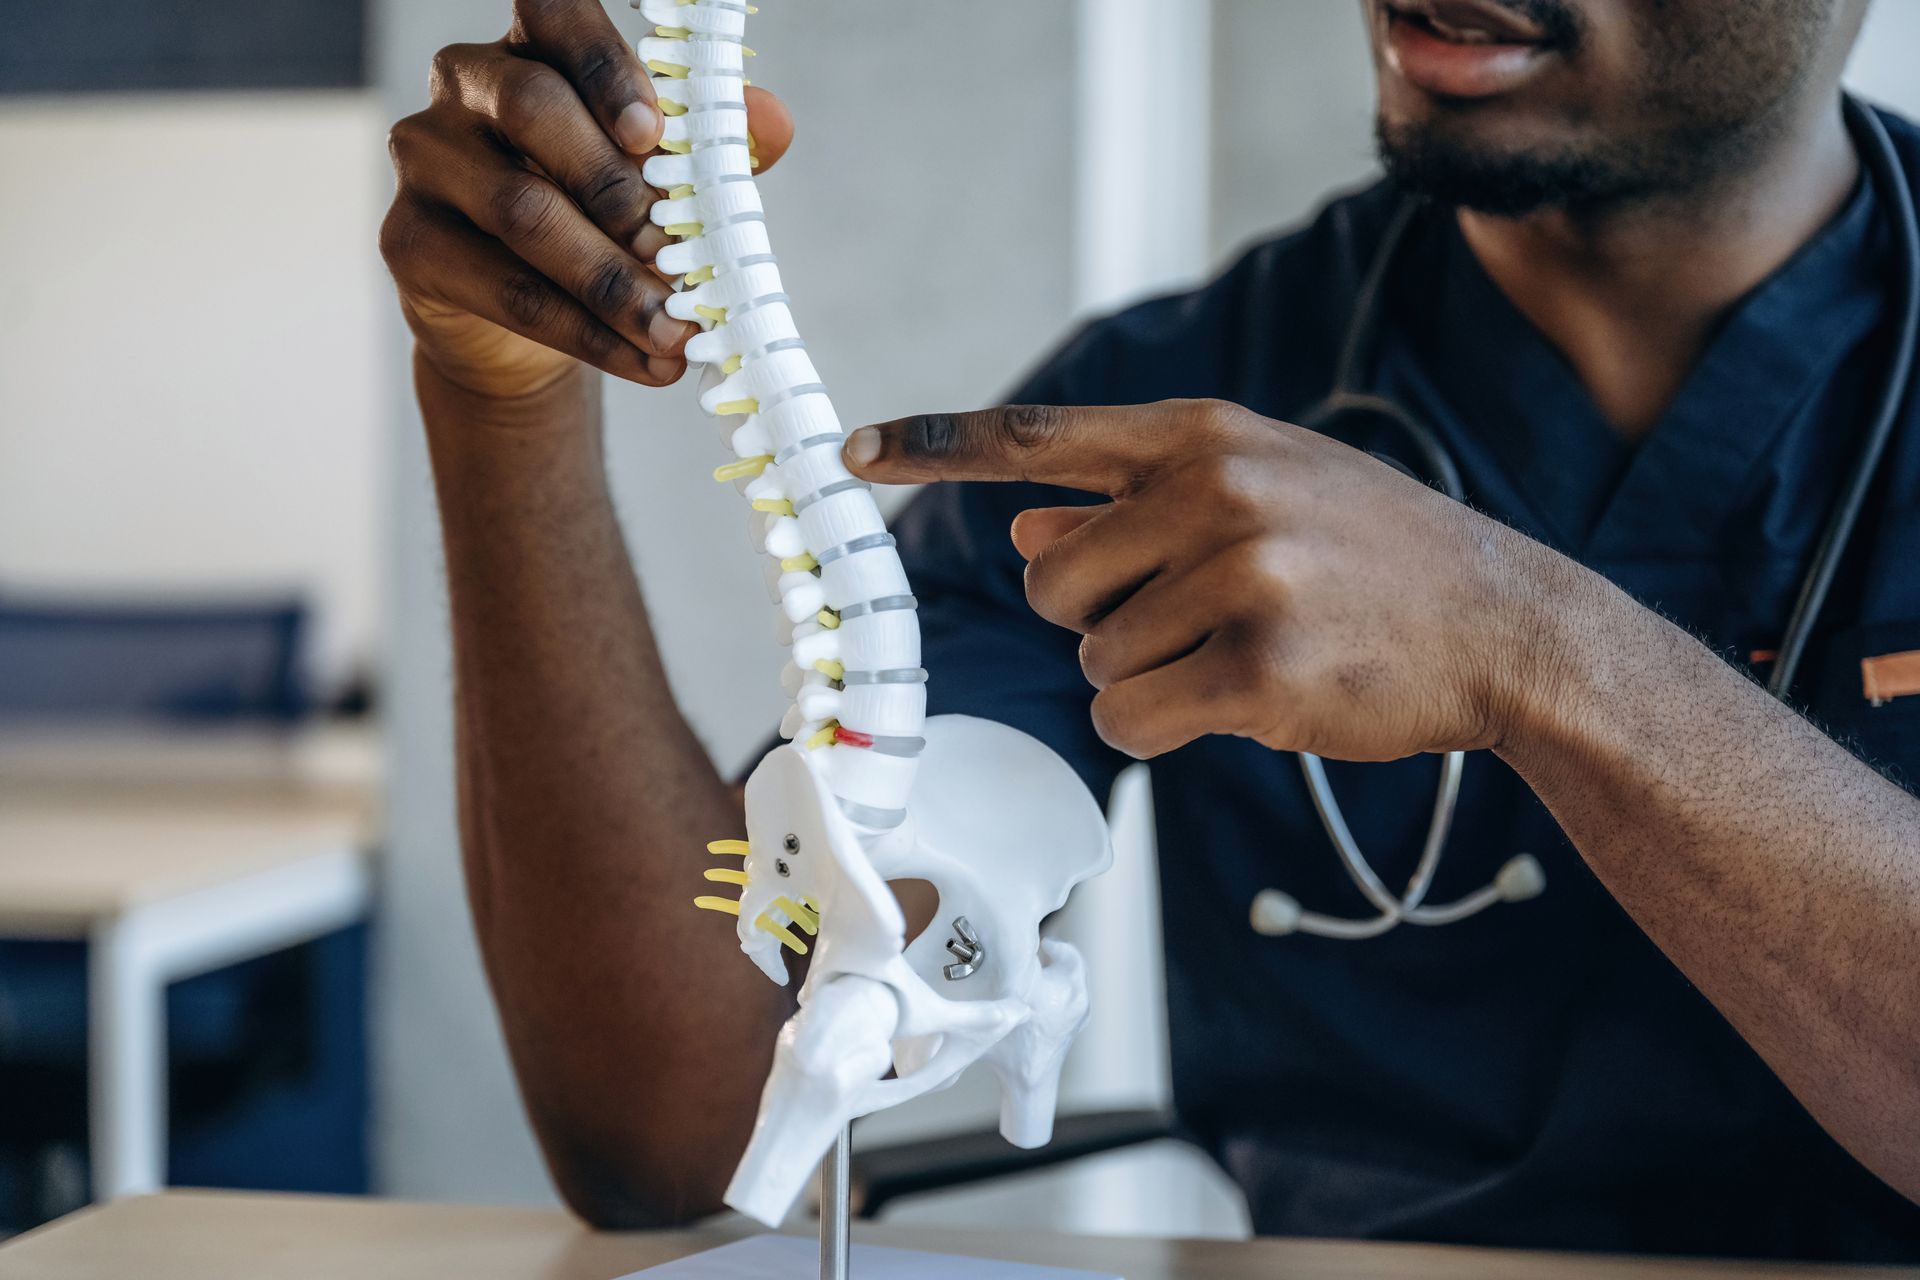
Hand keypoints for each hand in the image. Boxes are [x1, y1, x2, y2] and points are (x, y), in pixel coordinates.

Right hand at [381, 0, 794, 400]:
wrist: (519, 324)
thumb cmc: (598, 222)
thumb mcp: (661, 179)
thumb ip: (711, 145)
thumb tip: (774, 123)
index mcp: (531, 45)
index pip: (554, 11)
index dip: (604, 65)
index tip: (656, 134)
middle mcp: (464, 83)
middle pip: (535, 110)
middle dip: (620, 189)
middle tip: (680, 257)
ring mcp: (426, 158)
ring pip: (523, 212)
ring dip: (614, 281)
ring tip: (676, 331)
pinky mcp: (409, 240)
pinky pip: (507, 289)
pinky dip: (588, 333)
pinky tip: (645, 363)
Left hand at [845, 400, 1582, 761]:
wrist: (1504, 623)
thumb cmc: (1368, 557)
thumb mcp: (1260, 497)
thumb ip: (1132, 510)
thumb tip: (1021, 533)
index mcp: (1203, 437)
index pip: (1038, 437)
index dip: (935, 447)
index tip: (852, 451)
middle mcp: (1214, 491)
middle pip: (1050, 587)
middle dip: (1099, 623)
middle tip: (1193, 620)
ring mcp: (1240, 576)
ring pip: (1093, 660)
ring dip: (1145, 678)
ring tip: (1243, 652)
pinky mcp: (1257, 668)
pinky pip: (1128, 717)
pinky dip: (1161, 724)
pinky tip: (1238, 701)